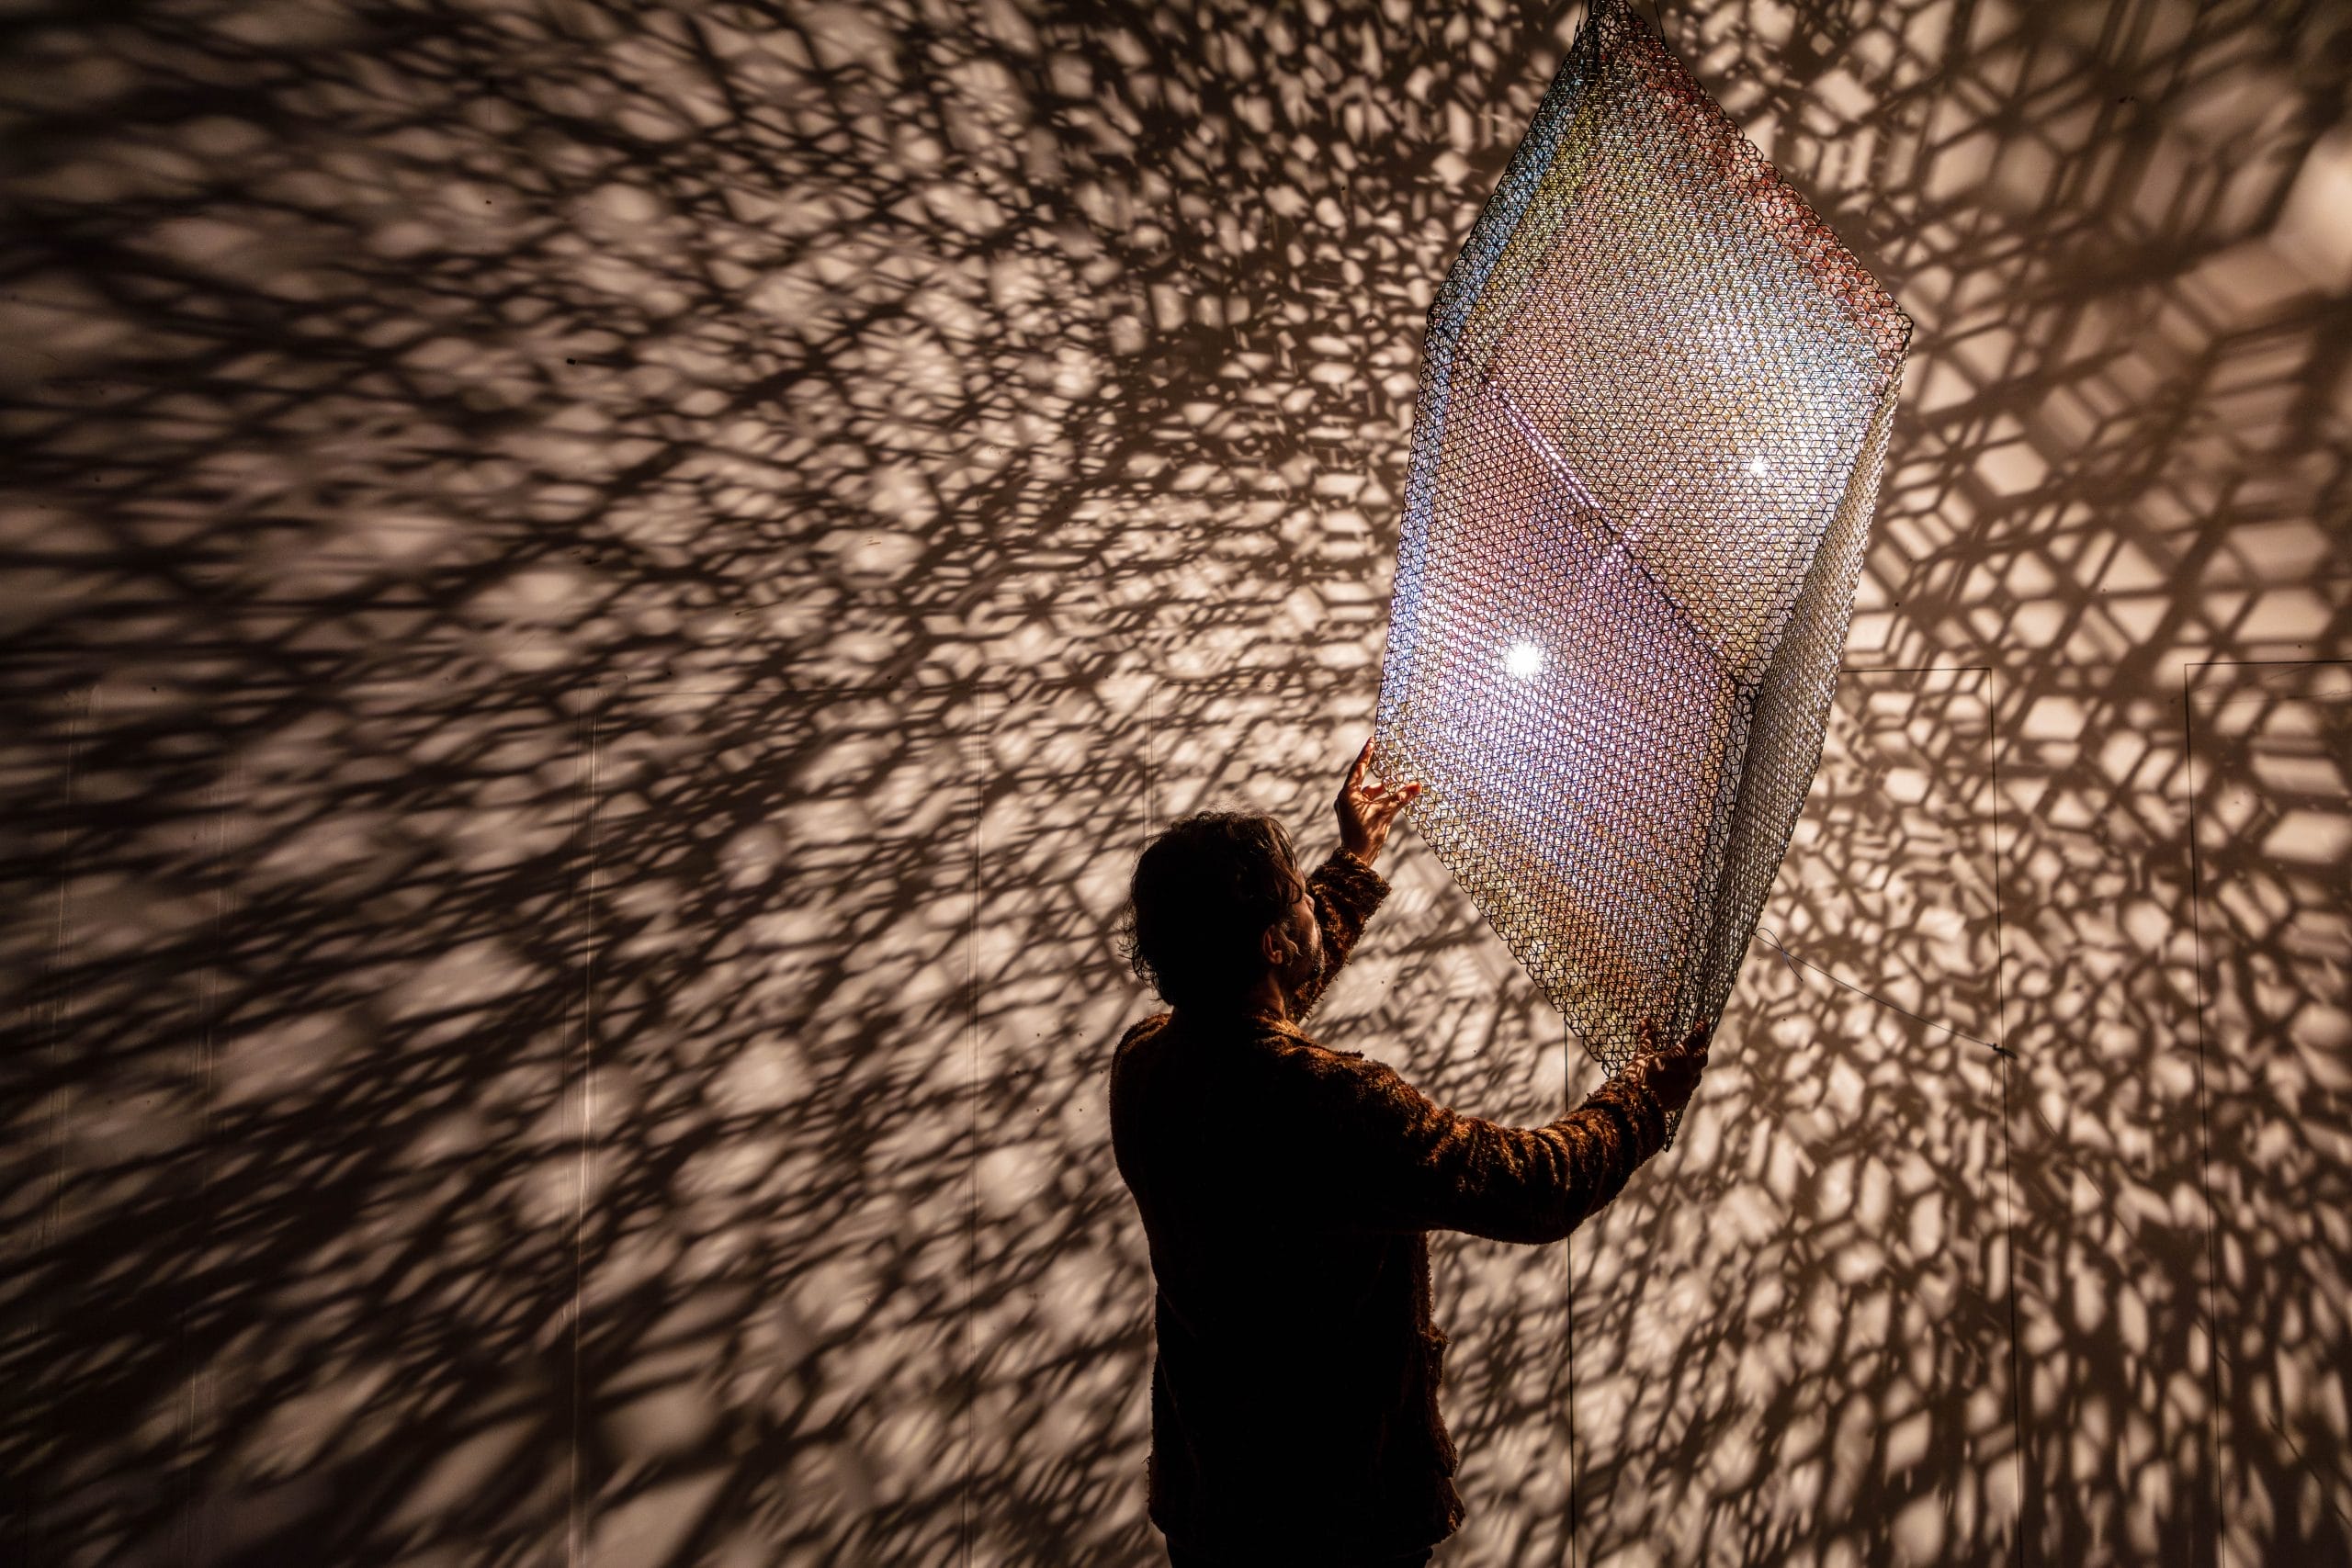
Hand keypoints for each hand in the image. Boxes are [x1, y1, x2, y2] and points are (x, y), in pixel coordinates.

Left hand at [1336, 735, 1419, 865]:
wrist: (1357, 859)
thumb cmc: (1367, 835)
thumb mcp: (1386, 813)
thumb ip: (1401, 797)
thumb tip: (1416, 785)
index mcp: (1348, 794)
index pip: (1358, 768)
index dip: (1366, 754)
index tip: (1371, 740)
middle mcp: (1345, 799)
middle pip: (1362, 779)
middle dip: (1376, 771)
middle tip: (1384, 757)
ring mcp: (1348, 808)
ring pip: (1367, 793)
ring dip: (1381, 789)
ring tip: (1395, 785)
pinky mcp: (1353, 817)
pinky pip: (1367, 802)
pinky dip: (1378, 800)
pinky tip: (1391, 800)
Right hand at [1637, 1018, 1711, 1114]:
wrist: (1637, 1104)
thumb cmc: (1639, 1075)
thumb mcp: (1642, 1054)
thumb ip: (1647, 1037)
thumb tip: (1646, 1021)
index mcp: (1680, 1056)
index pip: (1696, 1038)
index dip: (1701, 1028)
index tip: (1703, 1021)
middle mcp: (1689, 1071)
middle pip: (1703, 1055)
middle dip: (1702, 1046)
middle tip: (1700, 1039)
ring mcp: (1688, 1086)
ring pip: (1699, 1072)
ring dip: (1697, 1063)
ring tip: (1692, 1058)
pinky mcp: (1683, 1098)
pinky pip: (1691, 1085)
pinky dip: (1689, 1078)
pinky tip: (1683, 1077)